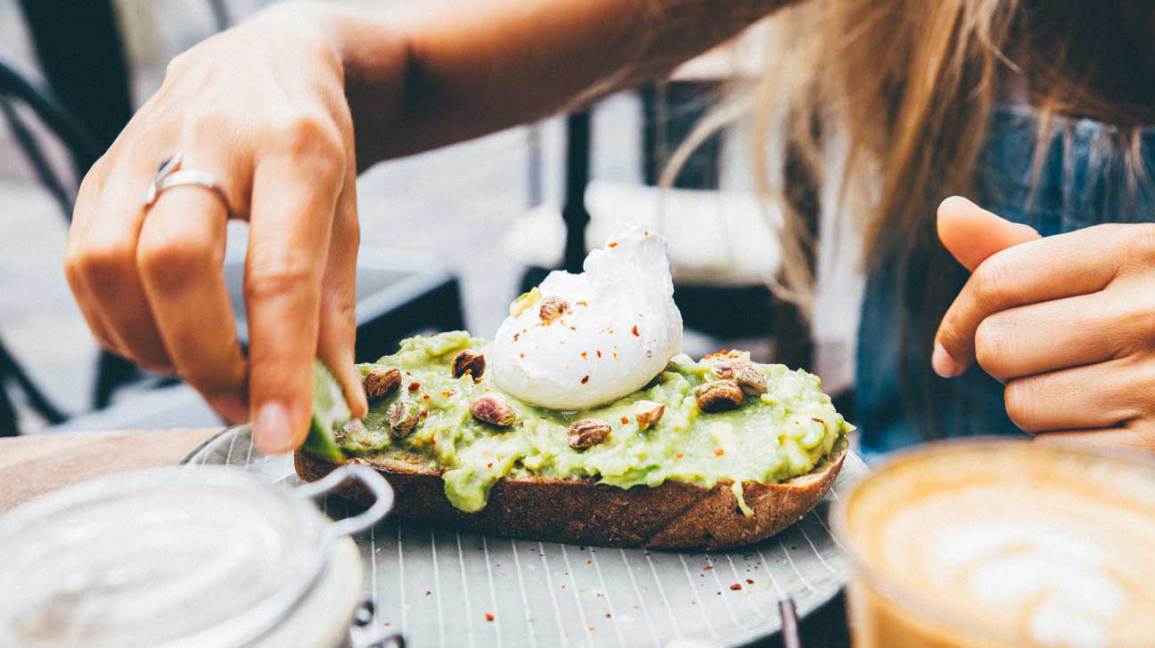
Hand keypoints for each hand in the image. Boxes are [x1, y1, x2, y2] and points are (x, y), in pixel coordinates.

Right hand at [65, 5, 367, 451]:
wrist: (267, 61)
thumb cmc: (314, 146)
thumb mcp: (347, 216)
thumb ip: (336, 313)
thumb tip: (331, 406)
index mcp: (295, 149)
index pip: (278, 272)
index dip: (276, 364)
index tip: (278, 434)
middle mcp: (210, 141)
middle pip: (172, 263)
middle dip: (201, 358)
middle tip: (242, 404)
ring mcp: (142, 149)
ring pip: (106, 264)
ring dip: (152, 347)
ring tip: (205, 369)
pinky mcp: (100, 169)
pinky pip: (83, 265)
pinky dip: (118, 324)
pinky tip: (165, 337)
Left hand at [934, 196, 1154, 450]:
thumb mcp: (1111, 269)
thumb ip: (1022, 251)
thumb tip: (946, 213)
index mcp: (1139, 251)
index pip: (999, 281)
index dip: (959, 319)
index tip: (953, 350)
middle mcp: (1154, 312)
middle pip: (999, 346)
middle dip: (1010, 362)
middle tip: (1057, 364)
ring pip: (1022, 404)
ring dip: (1040, 408)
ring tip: (1096, 395)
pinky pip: (1054, 452)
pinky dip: (1067, 448)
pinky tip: (1113, 430)